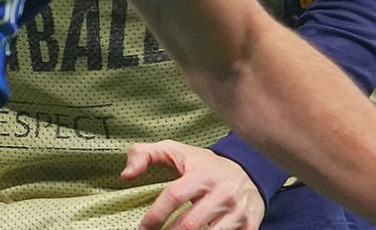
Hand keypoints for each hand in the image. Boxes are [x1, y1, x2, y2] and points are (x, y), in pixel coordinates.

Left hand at [124, 140, 264, 229]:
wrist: (248, 172)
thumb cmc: (204, 164)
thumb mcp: (174, 152)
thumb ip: (144, 155)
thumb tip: (126, 175)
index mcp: (202, 175)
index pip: (174, 197)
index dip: (156, 215)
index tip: (143, 228)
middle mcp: (222, 193)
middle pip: (190, 223)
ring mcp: (237, 211)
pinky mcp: (249, 225)